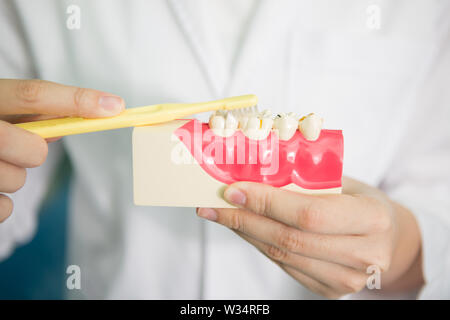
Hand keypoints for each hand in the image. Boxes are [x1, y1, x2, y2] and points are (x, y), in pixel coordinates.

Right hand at [0, 79, 124, 222]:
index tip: (116, 106)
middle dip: (34, 153)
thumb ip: (29, 112)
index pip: (34, 94)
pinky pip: (4, 208)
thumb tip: (79, 115)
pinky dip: (1, 203)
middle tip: (18, 148)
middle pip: (33, 149)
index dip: (78, 100)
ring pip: (17, 180)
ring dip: (12, 176)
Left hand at [197, 177, 423, 297]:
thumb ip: (307, 180)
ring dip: (245, 232)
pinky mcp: (330, 291)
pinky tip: (244, 227)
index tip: (234, 190)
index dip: (267, 203)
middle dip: (244, 219)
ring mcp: (347, 280)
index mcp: (372, 219)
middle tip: (214, 204)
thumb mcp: (346, 182)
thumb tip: (254, 173)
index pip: (309, 214)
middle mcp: (363, 255)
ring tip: (221, 214)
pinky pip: (284, 266)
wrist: (389, 239)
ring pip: (281, 255)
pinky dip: (259, 244)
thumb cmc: (363, 202)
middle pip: (289, 239)